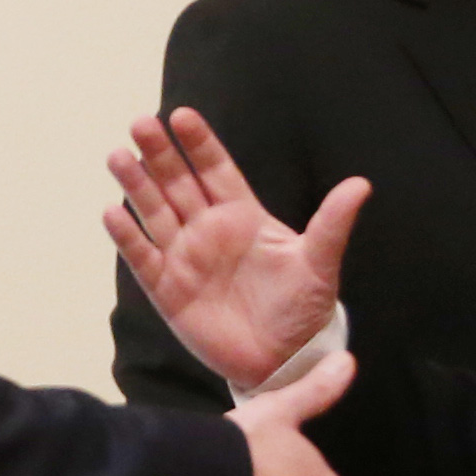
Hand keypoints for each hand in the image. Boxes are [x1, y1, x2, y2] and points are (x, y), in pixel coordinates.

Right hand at [105, 108, 370, 389]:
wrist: (282, 360)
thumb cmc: (302, 309)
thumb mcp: (319, 263)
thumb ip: (332, 223)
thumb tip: (361, 184)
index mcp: (242, 215)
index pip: (215, 170)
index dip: (199, 144)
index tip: (181, 116)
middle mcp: (208, 230)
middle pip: (178, 183)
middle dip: (159, 154)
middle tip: (140, 123)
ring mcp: (184, 258)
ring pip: (154, 212)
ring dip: (136, 185)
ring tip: (118, 157)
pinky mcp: (167, 290)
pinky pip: (142, 257)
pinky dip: (127, 236)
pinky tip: (113, 212)